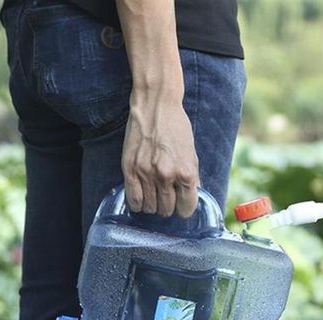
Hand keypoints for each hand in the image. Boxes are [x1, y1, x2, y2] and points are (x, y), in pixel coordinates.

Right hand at [121, 93, 199, 217]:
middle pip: (167, 210)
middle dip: (168, 207)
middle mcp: (166, 175)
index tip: (181, 205)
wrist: (155, 106)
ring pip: (150, 208)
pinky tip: (141, 198)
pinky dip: (138, 204)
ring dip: (152, 205)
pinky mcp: (130, 169)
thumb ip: (192, 178)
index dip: (184, 209)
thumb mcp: (192, 153)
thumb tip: (190, 197)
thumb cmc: (176, 127)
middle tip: (166, 199)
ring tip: (153, 196)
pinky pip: (133, 200)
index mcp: (185, 172)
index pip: (186, 207)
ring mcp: (146, 173)